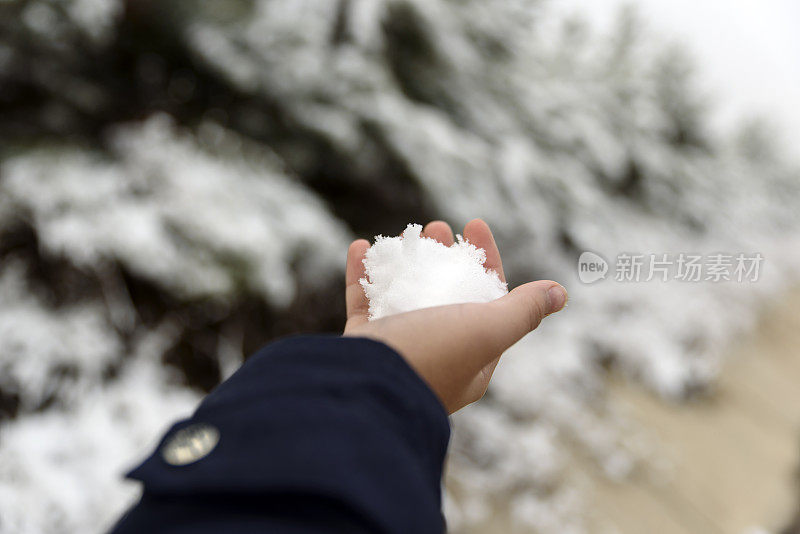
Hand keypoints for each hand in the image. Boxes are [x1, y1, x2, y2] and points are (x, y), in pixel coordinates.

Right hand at [343, 219, 566, 413]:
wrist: (367, 388)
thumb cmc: (433, 356)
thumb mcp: (487, 331)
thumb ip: (521, 311)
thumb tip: (560, 294)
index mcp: (472, 358)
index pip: (488, 300)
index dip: (485, 259)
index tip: (474, 224)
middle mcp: (437, 355)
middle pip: (444, 295)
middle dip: (443, 256)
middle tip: (437, 226)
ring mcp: (399, 349)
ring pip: (403, 295)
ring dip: (406, 260)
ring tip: (405, 232)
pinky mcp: (364, 345)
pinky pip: (362, 303)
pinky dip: (363, 274)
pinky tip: (361, 247)